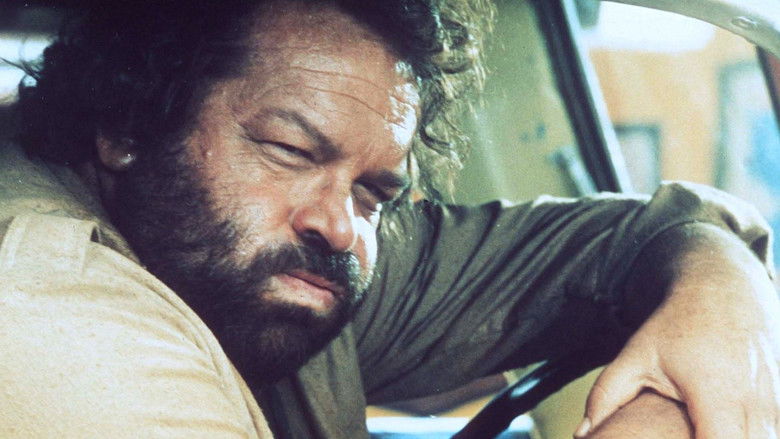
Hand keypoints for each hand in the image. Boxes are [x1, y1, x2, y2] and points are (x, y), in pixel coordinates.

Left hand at [575, 223, 779, 437]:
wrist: (724, 287)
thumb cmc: (676, 325)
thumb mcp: (636, 356)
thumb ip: (606, 396)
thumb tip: (580, 434)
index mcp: (717, 392)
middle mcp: (756, 401)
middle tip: (678, 435)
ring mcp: (779, 402)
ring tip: (693, 425)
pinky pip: (772, 431)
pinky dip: (751, 433)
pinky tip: (723, 427)